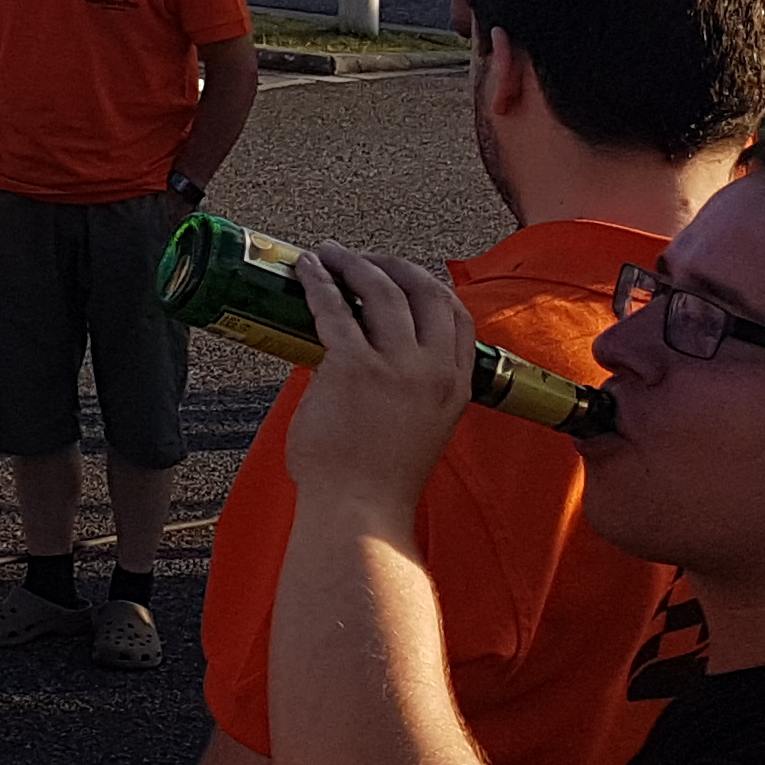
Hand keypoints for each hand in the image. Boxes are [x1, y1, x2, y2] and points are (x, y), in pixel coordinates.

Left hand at [281, 244, 473, 510]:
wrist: (361, 510)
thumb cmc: (377, 478)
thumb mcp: (419, 426)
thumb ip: (406, 389)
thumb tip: (365, 356)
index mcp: (456, 385)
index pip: (457, 314)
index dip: (428, 283)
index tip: (401, 271)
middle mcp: (434, 370)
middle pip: (424, 291)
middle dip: (391, 264)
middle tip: (359, 257)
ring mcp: (397, 367)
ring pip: (381, 289)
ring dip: (353, 263)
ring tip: (328, 253)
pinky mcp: (354, 368)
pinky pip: (336, 308)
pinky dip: (319, 282)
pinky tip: (307, 270)